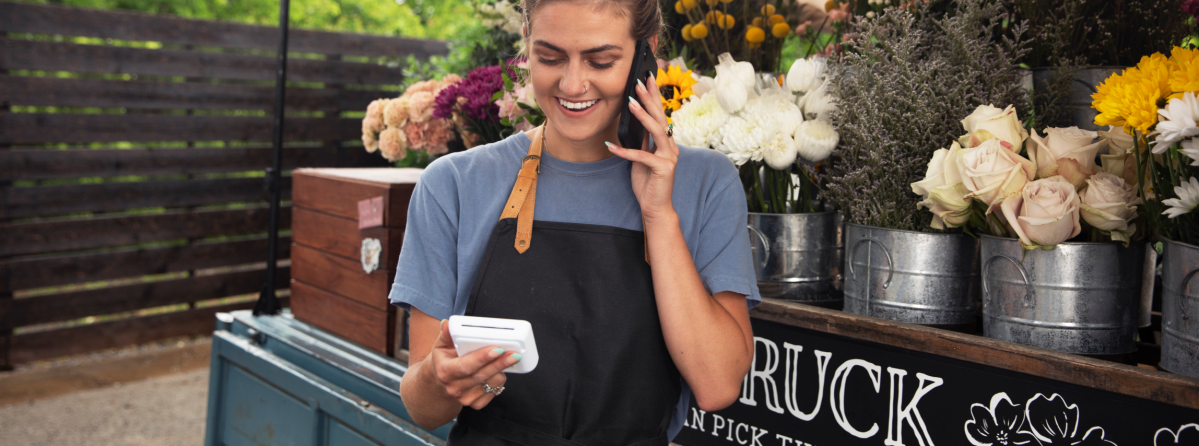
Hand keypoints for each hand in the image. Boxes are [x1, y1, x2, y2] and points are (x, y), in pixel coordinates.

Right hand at [427, 319, 520, 409]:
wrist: (441, 381)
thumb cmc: (444, 360)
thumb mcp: (441, 345)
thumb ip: (446, 334)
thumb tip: (447, 324)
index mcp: (445, 371)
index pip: (466, 366)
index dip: (482, 358)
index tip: (497, 349)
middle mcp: (455, 387)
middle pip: (481, 376)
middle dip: (500, 363)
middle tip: (514, 353)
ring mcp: (465, 398)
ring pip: (491, 384)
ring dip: (502, 371)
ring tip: (506, 359)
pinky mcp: (475, 403)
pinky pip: (494, 392)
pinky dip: (499, 381)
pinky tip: (497, 371)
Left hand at [606, 74, 677, 220]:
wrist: (655, 207)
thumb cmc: (648, 182)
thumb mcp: (642, 157)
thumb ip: (642, 141)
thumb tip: (634, 122)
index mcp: (668, 142)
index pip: (660, 114)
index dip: (654, 96)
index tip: (647, 79)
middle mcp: (672, 147)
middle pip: (661, 117)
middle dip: (649, 98)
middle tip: (638, 82)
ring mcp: (670, 157)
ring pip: (657, 131)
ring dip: (642, 115)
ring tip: (630, 102)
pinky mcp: (664, 169)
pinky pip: (642, 156)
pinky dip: (625, 151)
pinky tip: (610, 146)